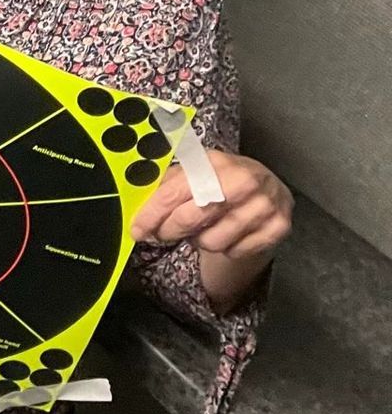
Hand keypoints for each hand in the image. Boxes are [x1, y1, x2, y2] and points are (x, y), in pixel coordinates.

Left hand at [131, 148, 293, 258]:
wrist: (267, 186)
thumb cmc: (220, 179)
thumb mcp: (194, 171)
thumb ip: (166, 184)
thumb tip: (136, 204)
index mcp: (213, 162)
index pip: (174, 192)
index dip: (152, 214)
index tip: (137, 229)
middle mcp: (241, 181)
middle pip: (191, 218)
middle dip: (169, 230)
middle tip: (162, 233)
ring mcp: (263, 205)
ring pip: (213, 241)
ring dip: (199, 240)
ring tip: (203, 227)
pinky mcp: (278, 227)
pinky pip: (235, 252)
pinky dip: (225, 248)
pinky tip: (226, 232)